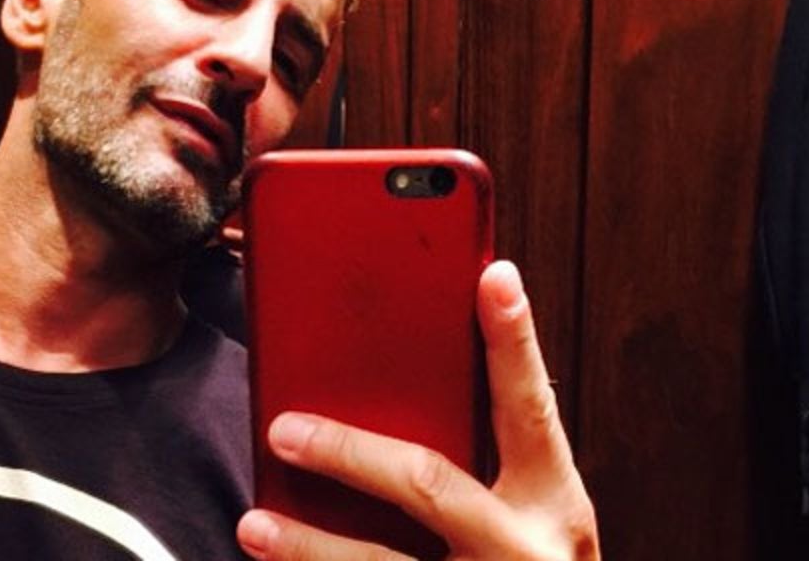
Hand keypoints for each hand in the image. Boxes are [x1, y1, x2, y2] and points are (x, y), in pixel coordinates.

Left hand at [237, 260, 598, 559]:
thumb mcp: (532, 519)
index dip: (514, 341)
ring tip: (254, 525)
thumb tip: (394, 395)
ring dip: (309, 545)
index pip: (530, 407)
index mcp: (553, 502)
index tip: (493, 276)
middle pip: (428, 483)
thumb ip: (485, 464)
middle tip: (283, 428)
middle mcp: (525, 547)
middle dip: (348, 453)